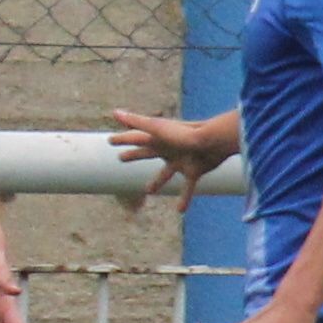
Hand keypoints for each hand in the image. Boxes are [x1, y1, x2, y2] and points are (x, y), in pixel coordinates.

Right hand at [110, 108, 228, 212]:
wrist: (213, 141)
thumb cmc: (184, 133)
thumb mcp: (156, 128)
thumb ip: (136, 122)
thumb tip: (114, 112)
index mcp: (158, 138)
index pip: (135, 138)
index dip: (122, 139)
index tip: (110, 140)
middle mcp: (168, 149)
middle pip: (146, 153)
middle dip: (134, 155)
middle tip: (121, 158)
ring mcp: (181, 160)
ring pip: (165, 173)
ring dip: (157, 182)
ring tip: (148, 190)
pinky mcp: (194, 170)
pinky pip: (187, 187)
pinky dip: (184, 198)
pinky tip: (180, 210)